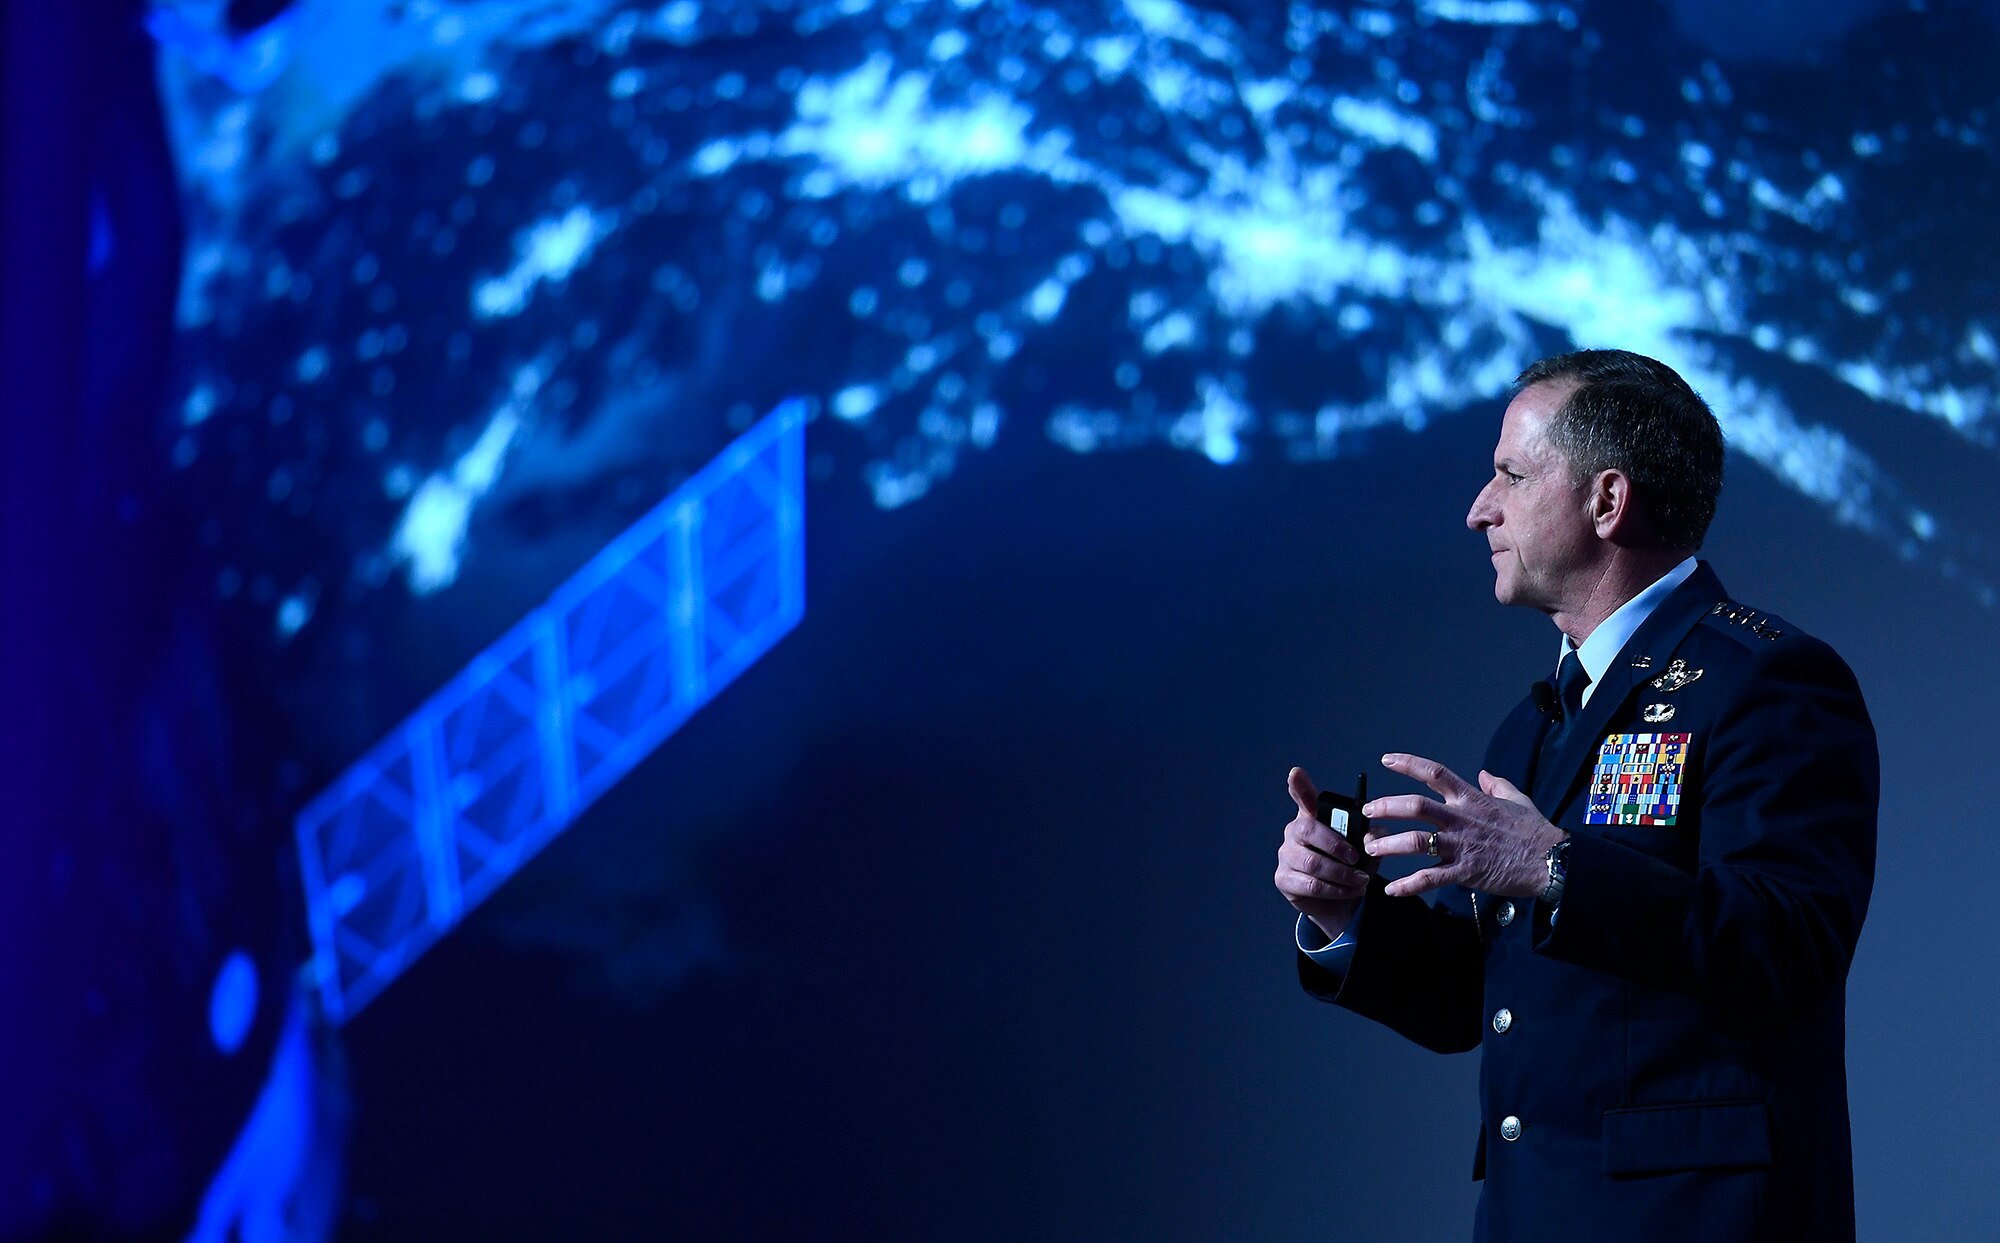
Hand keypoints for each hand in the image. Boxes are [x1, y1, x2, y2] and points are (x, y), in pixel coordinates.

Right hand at [1274, 767, 1371, 941]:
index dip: (1299, 785)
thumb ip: (1372, 839)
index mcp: (1314, 816)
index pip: (1303, 796)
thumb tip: (1372, 837)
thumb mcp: (1368, 850)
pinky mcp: (1283, 878)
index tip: (1296, 772)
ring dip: (1342, 874)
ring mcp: (1285, 855)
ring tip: (1361, 881)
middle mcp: (1294, 831)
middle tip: (1357, 859)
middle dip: (1336, 845)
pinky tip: (1350, 891)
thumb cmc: (1351, 866)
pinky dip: (1335, 890)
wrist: (1341, 901)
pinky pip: (1310, 885)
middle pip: (1308, 829)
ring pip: (1312, 863)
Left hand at [1362, 753, 1566, 898]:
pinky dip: (1408, 884)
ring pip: (1416, 841)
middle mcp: (1461, 819)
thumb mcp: (1517, 800)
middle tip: (1368, 812)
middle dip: (1386, 807)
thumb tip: (1484, 774)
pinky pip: (1430, 878)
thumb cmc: (1535, 831)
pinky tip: (1392, 889)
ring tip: (1370, 848)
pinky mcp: (1465, 872)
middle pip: (1415, 806)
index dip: (1408, 764)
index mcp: (1471, 799)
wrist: (1551, 861)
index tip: (1386, 760)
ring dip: (1389, 844)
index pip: (1435, 773)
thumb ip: (1497, 785)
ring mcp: (1461, 845)